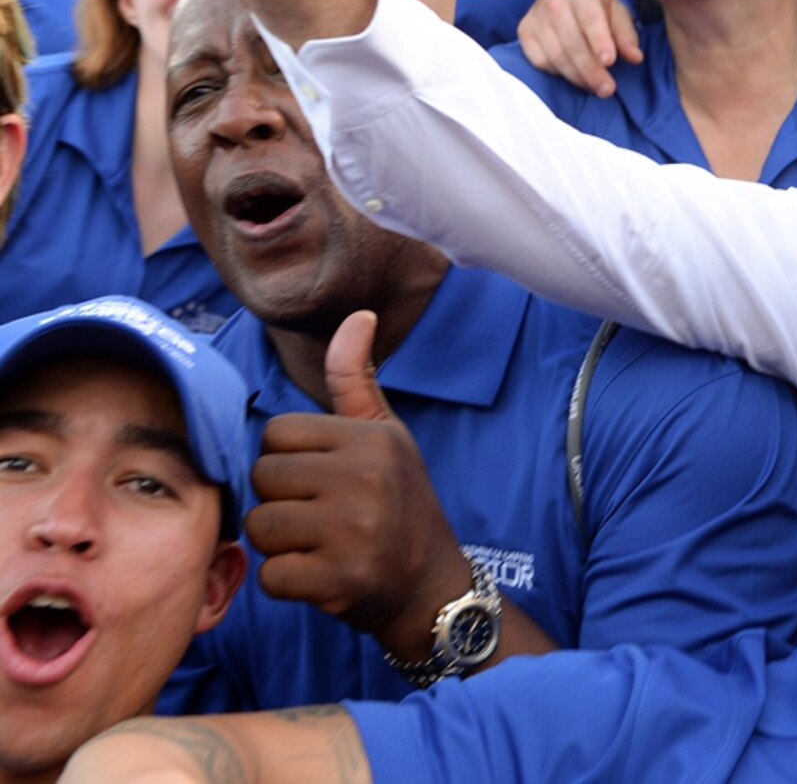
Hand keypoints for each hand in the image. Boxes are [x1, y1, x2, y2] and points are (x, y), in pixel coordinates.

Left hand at [246, 312, 471, 661]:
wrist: (432, 585)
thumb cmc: (401, 503)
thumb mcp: (388, 435)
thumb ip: (357, 380)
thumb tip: (358, 314)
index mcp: (371, 439)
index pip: (277, 434)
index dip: (291, 461)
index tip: (325, 481)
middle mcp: (365, 479)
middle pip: (263, 478)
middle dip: (282, 502)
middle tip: (322, 518)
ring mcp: (354, 530)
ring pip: (261, 526)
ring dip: (281, 544)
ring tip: (322, 545)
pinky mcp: (341, 579)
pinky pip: (271, 575)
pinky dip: (288, 583)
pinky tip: (323, 576)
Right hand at [517, 0, 640, 96]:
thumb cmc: (594, 7)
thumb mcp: (616, 12)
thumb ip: (626, 34)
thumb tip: (635, 58)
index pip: (590, 19)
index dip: (599, 41)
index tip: (610, 62)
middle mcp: (554, 3)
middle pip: (572, 43)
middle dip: (591, 70)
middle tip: (608, 90)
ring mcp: (535, 18)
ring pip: (556, 56)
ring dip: (578, 77)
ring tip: (596, 88)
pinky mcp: (524, 32)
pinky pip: (541, 61)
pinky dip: (560, 73)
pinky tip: (575, 75)